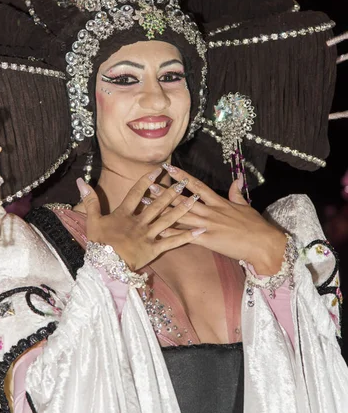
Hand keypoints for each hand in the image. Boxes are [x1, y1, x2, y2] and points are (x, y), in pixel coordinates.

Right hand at [73, 168, 204, 270]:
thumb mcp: (92, 220)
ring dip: (182, 209)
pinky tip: (200, 231)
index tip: (158, 170)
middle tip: (183, 181)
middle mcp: (139, 222)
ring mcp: (148, 235)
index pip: (137, 193)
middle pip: (157, 204)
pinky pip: (173, 242)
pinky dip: (187, 236)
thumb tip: (81, 181)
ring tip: (195, 198)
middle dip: (171, 192)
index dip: (147, 180)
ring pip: (168, 219)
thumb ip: (90, 200)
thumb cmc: (98, 244)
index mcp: (124, 214)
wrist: (104, 267)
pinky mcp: (154, 249)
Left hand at [158, 164, 286, 274]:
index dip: (183, 177)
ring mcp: (208, 225)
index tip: (170, 169)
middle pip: (184, 199)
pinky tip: (159, 230)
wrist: (263, 243)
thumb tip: (237, 179)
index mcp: (219, 202)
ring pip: (182, 215)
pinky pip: (186, 235)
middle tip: (150, 184)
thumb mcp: (246, 206)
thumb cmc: (256, 226)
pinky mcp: (208, 239)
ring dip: (163, 209)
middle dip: (166, 192)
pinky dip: (172, 233)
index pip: (198, 186)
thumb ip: (237, 193)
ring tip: (148, 204)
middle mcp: (211, 211)